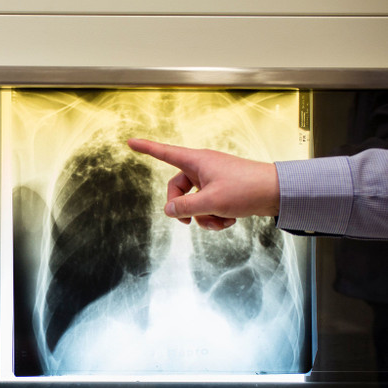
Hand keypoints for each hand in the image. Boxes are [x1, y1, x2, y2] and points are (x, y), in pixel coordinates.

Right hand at [127, 139, 279, 230]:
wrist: (278, 192)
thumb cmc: (247, 189)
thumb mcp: (211, 202)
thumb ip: (184, 207)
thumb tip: (168, 210)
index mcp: (197, 161)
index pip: (165, 153)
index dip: (147, 148)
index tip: (131, 142)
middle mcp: (203, 168)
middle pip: (178, 189)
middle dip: (184, 209)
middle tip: (189, 222)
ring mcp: (213, 179)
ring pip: (194, 202)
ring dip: (204, 217)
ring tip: (220, 221)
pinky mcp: (223, 190)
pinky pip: (208, 206)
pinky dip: (216, 217)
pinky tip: (229, 220)